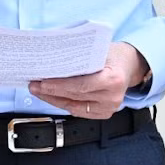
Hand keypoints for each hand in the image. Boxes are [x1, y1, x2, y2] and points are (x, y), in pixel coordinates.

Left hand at [29, 42, 146, 118]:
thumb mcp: (99, 51)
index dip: (59, 86)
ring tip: (38, 91)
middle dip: (51, 91)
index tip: (42, 82)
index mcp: (113, 79)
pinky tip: (51, 97)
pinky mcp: (104, 114)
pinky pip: (78, 111)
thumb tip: (51, 60)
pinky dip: (63, 103)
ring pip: (73, 106)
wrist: (129, 65)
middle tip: (34, 85)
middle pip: (75, 96)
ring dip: (53, 99)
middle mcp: (112, 97)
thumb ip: (80, 58)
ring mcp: (109, 108)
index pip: (81, 85)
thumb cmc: (113, 55)